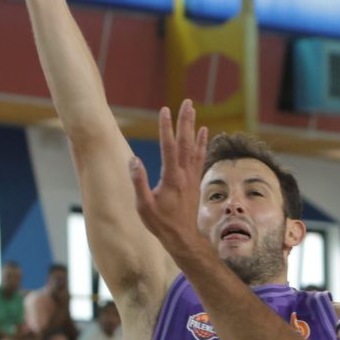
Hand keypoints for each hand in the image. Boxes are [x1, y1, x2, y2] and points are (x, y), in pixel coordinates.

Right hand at [129, 102, 210, 262]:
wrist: (182, 238)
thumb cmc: (161, 224)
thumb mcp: (144, 206)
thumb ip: (139, 182)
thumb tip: (134, 160)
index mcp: (171, 178)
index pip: (169, 147)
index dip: (166, 128)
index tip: (165, 110)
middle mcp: (184, 174)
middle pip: (185, 142)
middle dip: (185, 121)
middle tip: (187, 102)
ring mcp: (191, 177)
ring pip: (194, 147)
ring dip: (193, 127)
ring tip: (193, 110)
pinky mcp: (195, 181)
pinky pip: (200, 157)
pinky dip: (203, 142)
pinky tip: (205, 131)